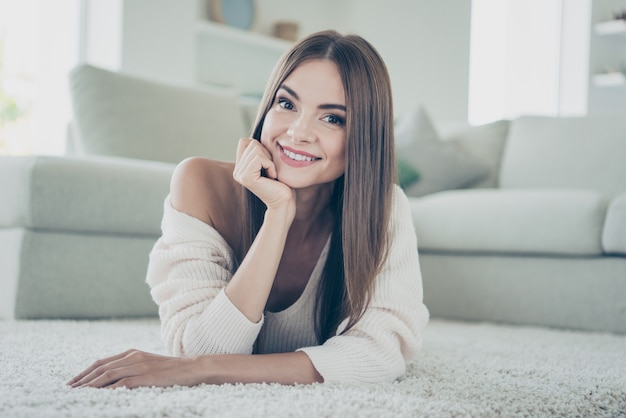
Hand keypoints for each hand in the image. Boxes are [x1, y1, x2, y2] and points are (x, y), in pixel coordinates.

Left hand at [67, 349, 205, 388]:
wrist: (192, 368)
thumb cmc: (172, 369)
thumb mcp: (149, 364)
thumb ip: (132, 367)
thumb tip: (114, 379)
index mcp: (132, 353)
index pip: (102, 362)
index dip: (85, 372)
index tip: (73, 382)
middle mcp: (133, 357)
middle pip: (101, 368)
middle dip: (83, 379)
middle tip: (69, 389)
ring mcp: (139, 366)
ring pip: (108, 375)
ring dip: (90, 385)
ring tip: (77, 394)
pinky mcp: (146, 377)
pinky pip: (122, 383)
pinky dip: (108, 390)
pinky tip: (98, 396)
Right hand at [233, 139, 294, 214]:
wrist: (284, 203)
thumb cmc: (282, 183)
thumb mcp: (269, 162)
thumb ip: (259, 151)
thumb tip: (255, 137)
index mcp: (240, 167)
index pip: (245, 141)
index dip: (261, 148)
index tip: (268, 164)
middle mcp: (237, 171)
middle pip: (251, 143)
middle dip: (267, 154)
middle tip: (271, 170)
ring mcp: (240, 174)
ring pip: (255, 148)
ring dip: (269, 160)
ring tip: (271, 174)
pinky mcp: (246, 177)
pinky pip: (259, 158)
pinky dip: (270, 165)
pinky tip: (272, 177)